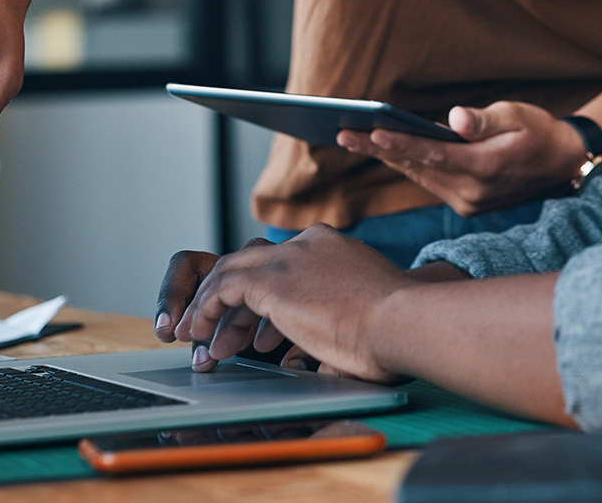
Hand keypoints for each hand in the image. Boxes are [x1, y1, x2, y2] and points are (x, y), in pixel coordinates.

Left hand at [170, 227, 414, 381]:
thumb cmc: (398, 332)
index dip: (261, 298)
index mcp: (334, 248)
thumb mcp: (363, 317)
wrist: (403, 321)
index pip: (282, 264)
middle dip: (229, 303)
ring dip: (210, 307)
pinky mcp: (273, 281)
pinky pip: (222, 288)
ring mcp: (289, 258)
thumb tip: (305, 357)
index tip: (253, 333)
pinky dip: (205, 309)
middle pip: (251, 263)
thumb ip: (333, 326)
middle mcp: (309, 243)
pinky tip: (200, 332)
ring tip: (199, 339)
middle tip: (218, 339)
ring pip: (230, 271)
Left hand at [336, 101, 585, 215]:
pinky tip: (383, 149)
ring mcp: (467, 202)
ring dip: (387, 157)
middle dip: (379, 149)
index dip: (401, 143)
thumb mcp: (518, 115)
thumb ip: (485, 119)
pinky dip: (407, 165)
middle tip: (342, 133)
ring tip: (352, 136)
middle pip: (418, 167)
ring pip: (419, 176)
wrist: (562, 164)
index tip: (371, 131)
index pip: (433, 154)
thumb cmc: (539, 130)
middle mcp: (472, 192)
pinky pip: (429, 181)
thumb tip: (455, 119)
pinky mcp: (465, 204)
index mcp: (485, 168)